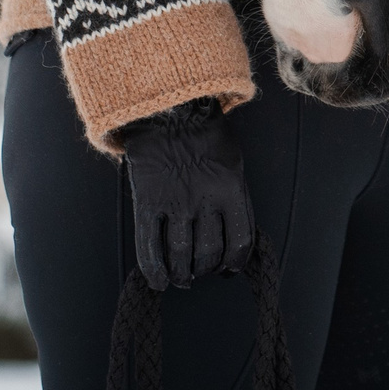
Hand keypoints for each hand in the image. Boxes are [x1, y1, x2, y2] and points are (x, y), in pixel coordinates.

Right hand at [116, 98, 254, 289]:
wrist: (169, 109)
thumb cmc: (205, 134)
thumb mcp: (232, 162)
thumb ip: (234, 198)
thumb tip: (234, 236)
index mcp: (231, 189)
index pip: (240, 242)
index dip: (235, 263)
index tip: (229, 269)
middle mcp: (204, 200)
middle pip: (209, 254)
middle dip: (207, 270)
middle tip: (202, 271)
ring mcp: (175, 203)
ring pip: (182, 256)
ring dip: (183, 274)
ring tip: (183, 276)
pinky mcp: (148, 202)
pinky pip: (150, 246)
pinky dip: (154, 270)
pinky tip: (159, 281)